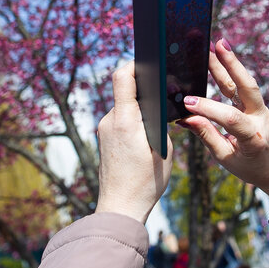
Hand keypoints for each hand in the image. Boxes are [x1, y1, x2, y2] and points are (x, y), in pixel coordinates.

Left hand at [96, 61, 173, 222]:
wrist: (120, 207)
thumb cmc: (146, 181)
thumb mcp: (163, 148)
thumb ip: (159, 121)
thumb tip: (157, 105)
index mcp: (126, 119)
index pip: (123, 76)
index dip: (135, 63)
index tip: (150, 59)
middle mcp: (110, 120)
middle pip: (125, 89)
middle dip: (144, 88)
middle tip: (164, 91)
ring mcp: (104, 129)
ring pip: (123, 106)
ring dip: (139, 106)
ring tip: (158, 118)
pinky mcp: (104, 138)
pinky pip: (120, 119)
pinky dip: (133, 119)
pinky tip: (146, 133)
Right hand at [180, 39, 268, 202]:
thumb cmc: (249, 166)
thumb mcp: (226, 158)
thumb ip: (207, 136)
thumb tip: (185, 118)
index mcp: (254, 137)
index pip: (231, 119)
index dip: (209, 109)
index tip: (187, 102)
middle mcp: (260, 118)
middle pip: (248, 87)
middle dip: (232, 65)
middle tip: (217, 46)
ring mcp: (260, 108)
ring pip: (246, 81)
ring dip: (231, 61)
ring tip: (217, 43)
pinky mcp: (256, 103)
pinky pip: (243, 84)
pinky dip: (231, 70)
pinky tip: (219, 56)